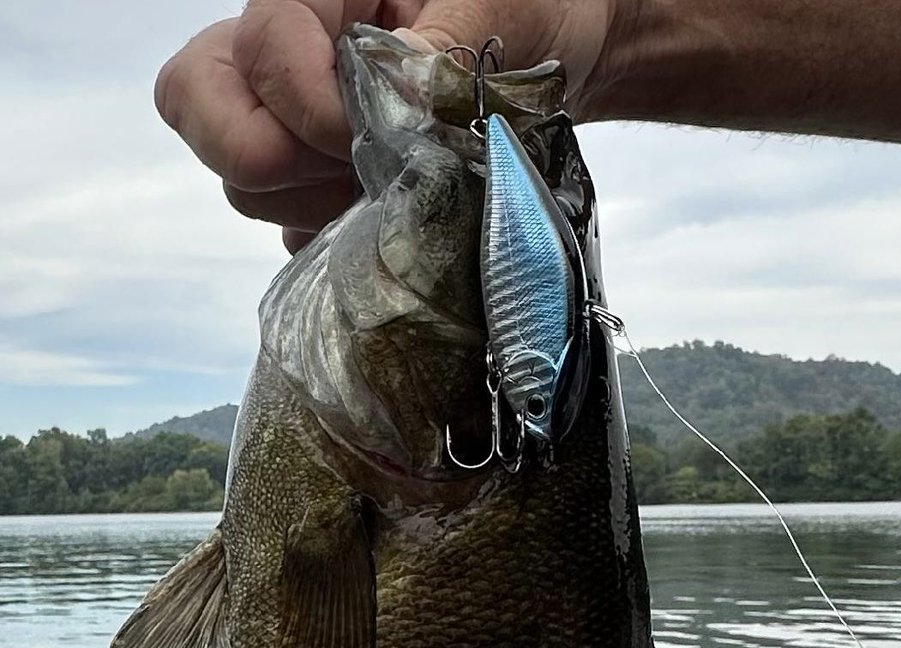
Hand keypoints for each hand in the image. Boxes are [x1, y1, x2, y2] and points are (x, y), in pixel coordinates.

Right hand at [154, 0, 620, 252]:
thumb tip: (396, 89)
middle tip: (362, 165)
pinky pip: (288, 229)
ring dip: (316, 204)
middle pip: (206, 116)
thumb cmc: (535, 10)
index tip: (382, 132)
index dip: (310, 108)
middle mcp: (287, 55)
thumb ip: (444, 45)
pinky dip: (333, 240)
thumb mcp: (503, 6)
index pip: (256, 54)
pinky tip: (387, 218)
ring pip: (245, 186)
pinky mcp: (318, 186)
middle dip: (281, 162)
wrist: (562, 56)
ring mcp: (293, 124)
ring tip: (391, 189)